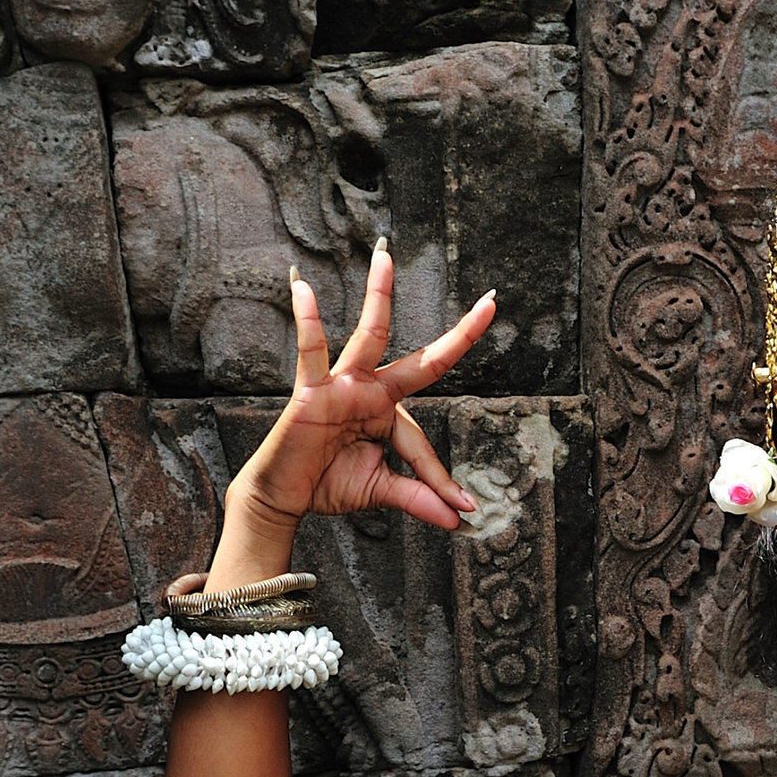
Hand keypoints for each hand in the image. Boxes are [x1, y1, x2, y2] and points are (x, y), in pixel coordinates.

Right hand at [225, 242, 492, 546]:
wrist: (284, 497)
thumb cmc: (328, 484)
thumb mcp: (382, 490)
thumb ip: (419, 497)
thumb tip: (460, 519)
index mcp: (388, 413)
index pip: (424, 441)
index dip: (441, 478)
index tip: (464, 506)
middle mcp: (370, 390)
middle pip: (423, 359)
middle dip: (459, 335)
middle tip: (492, 304)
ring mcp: (342, 384)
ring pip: (369, 334)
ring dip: (379, 294)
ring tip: (385, 257)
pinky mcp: (311, 389)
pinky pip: (310, 350)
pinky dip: (307, 320)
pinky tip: (302, 288)